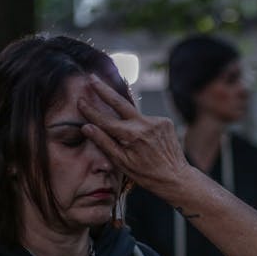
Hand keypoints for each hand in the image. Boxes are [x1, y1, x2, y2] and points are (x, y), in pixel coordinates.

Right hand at [78, 74, 191, 195]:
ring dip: (127, 121)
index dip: (91, 110)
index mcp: (132, 136)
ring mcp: (157, 120)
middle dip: (104, 90)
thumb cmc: (147, 175)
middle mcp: (145, 124)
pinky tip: (146, 142)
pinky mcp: (165, 121)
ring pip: (135, 115)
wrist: (177, 177)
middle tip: (92, 78)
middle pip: (120, 102)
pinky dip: (141, 127)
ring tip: (132, 139)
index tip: (80, 100)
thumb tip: (87, 127)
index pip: (105, 120)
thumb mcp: (122, 163)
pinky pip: (146, 120)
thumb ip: (104, 143)